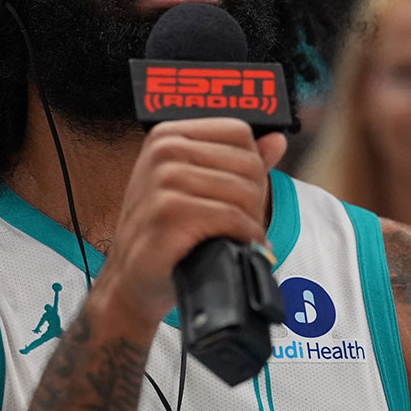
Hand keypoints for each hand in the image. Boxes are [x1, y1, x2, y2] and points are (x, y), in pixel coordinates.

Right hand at [96, 119, 286, 328]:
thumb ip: (237, 161)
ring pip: (244, 193)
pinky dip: (243, 237)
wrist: (133, 277)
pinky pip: (232, 218)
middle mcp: (163, 151)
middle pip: (247, 164)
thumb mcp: (197, 186)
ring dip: (249, 223)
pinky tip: (232, 246)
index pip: (239, 133)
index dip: (251, 168)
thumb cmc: (164, 232)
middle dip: (253, 200)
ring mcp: (163, 180)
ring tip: (233, 236)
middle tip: (236, 223)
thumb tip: (277, 140)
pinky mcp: (169, 212)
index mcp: (168, 136)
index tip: (236, 194)